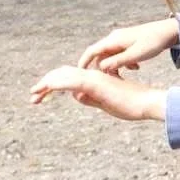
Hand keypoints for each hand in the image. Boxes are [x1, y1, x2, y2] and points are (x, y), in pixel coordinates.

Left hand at [29, 64, 163, 121]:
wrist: (146, 103)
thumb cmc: (131, 105)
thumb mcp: (105, 104)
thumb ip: (91, 99)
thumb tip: (76, 96)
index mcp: (94, 78)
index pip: (69, 77)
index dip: (53, 84)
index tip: (42, 96)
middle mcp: (92, 74)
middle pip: (62, 74)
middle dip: (45, 84)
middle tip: (32, 97)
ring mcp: (93, 78)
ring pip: (62, 76)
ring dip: (45, 85)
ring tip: (33, 95)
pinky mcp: (94, 84)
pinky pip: (69, 82)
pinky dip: (55, 85)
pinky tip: (44, 89)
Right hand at [79, 18, 179, 74]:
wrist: (168, 32)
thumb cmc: (153, 42)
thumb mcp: (136, 55)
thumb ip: (118, 62)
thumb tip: (101, 68)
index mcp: (114, 40)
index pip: (92, 51)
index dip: (83, 63)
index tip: (78, 74)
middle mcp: (115, 39)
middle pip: (100, 55)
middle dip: (101, 69)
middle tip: (105, 81)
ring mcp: (121, 40)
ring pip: (110, 56)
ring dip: (115, 67)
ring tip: (124, 75)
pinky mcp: (129, 43)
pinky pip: (120, 55)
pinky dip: (124, 63)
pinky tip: (135, 67)